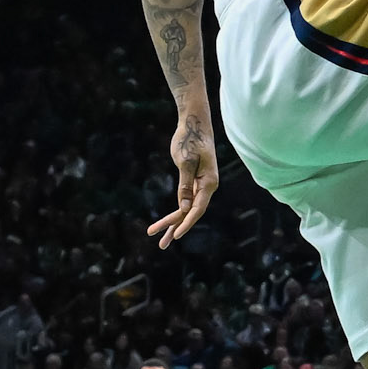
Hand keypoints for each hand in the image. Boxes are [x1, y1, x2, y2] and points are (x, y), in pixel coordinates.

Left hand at [148, 112, 219, 249]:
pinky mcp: (194, 181)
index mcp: (209, 183)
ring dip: (173, 223)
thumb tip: (183, 207)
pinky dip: (176, 212)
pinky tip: (167, 223)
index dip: (185, 223)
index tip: (174, 236)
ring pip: (187, 209)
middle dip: (174, 228)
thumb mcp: (186, 162)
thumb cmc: (190, 140)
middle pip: (190, 213)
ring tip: (159, 238)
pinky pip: (185, 201)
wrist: (195, 124)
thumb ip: (185, 185)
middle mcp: (207, 187)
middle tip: (161, 244)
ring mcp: (201, 185)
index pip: (197, 209)